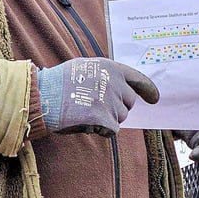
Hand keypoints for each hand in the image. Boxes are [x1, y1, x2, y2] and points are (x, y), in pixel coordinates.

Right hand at [37, 58, 158, 136]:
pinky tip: (86, 122)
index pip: (138, 79)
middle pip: (129, 103)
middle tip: (95, 106)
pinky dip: (102, 130)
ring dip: (107, 119)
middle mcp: (115, 82)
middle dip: (116, 108)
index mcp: (111, 68)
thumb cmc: (59, 83)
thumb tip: (121, 87)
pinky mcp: (105, 118)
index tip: (155, 99)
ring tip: (86, 111)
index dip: (148, 90)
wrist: (43, 95)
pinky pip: (112, 130)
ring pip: (120, 117)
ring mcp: (111, 100)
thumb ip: (105, 76)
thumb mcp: (86, 68)